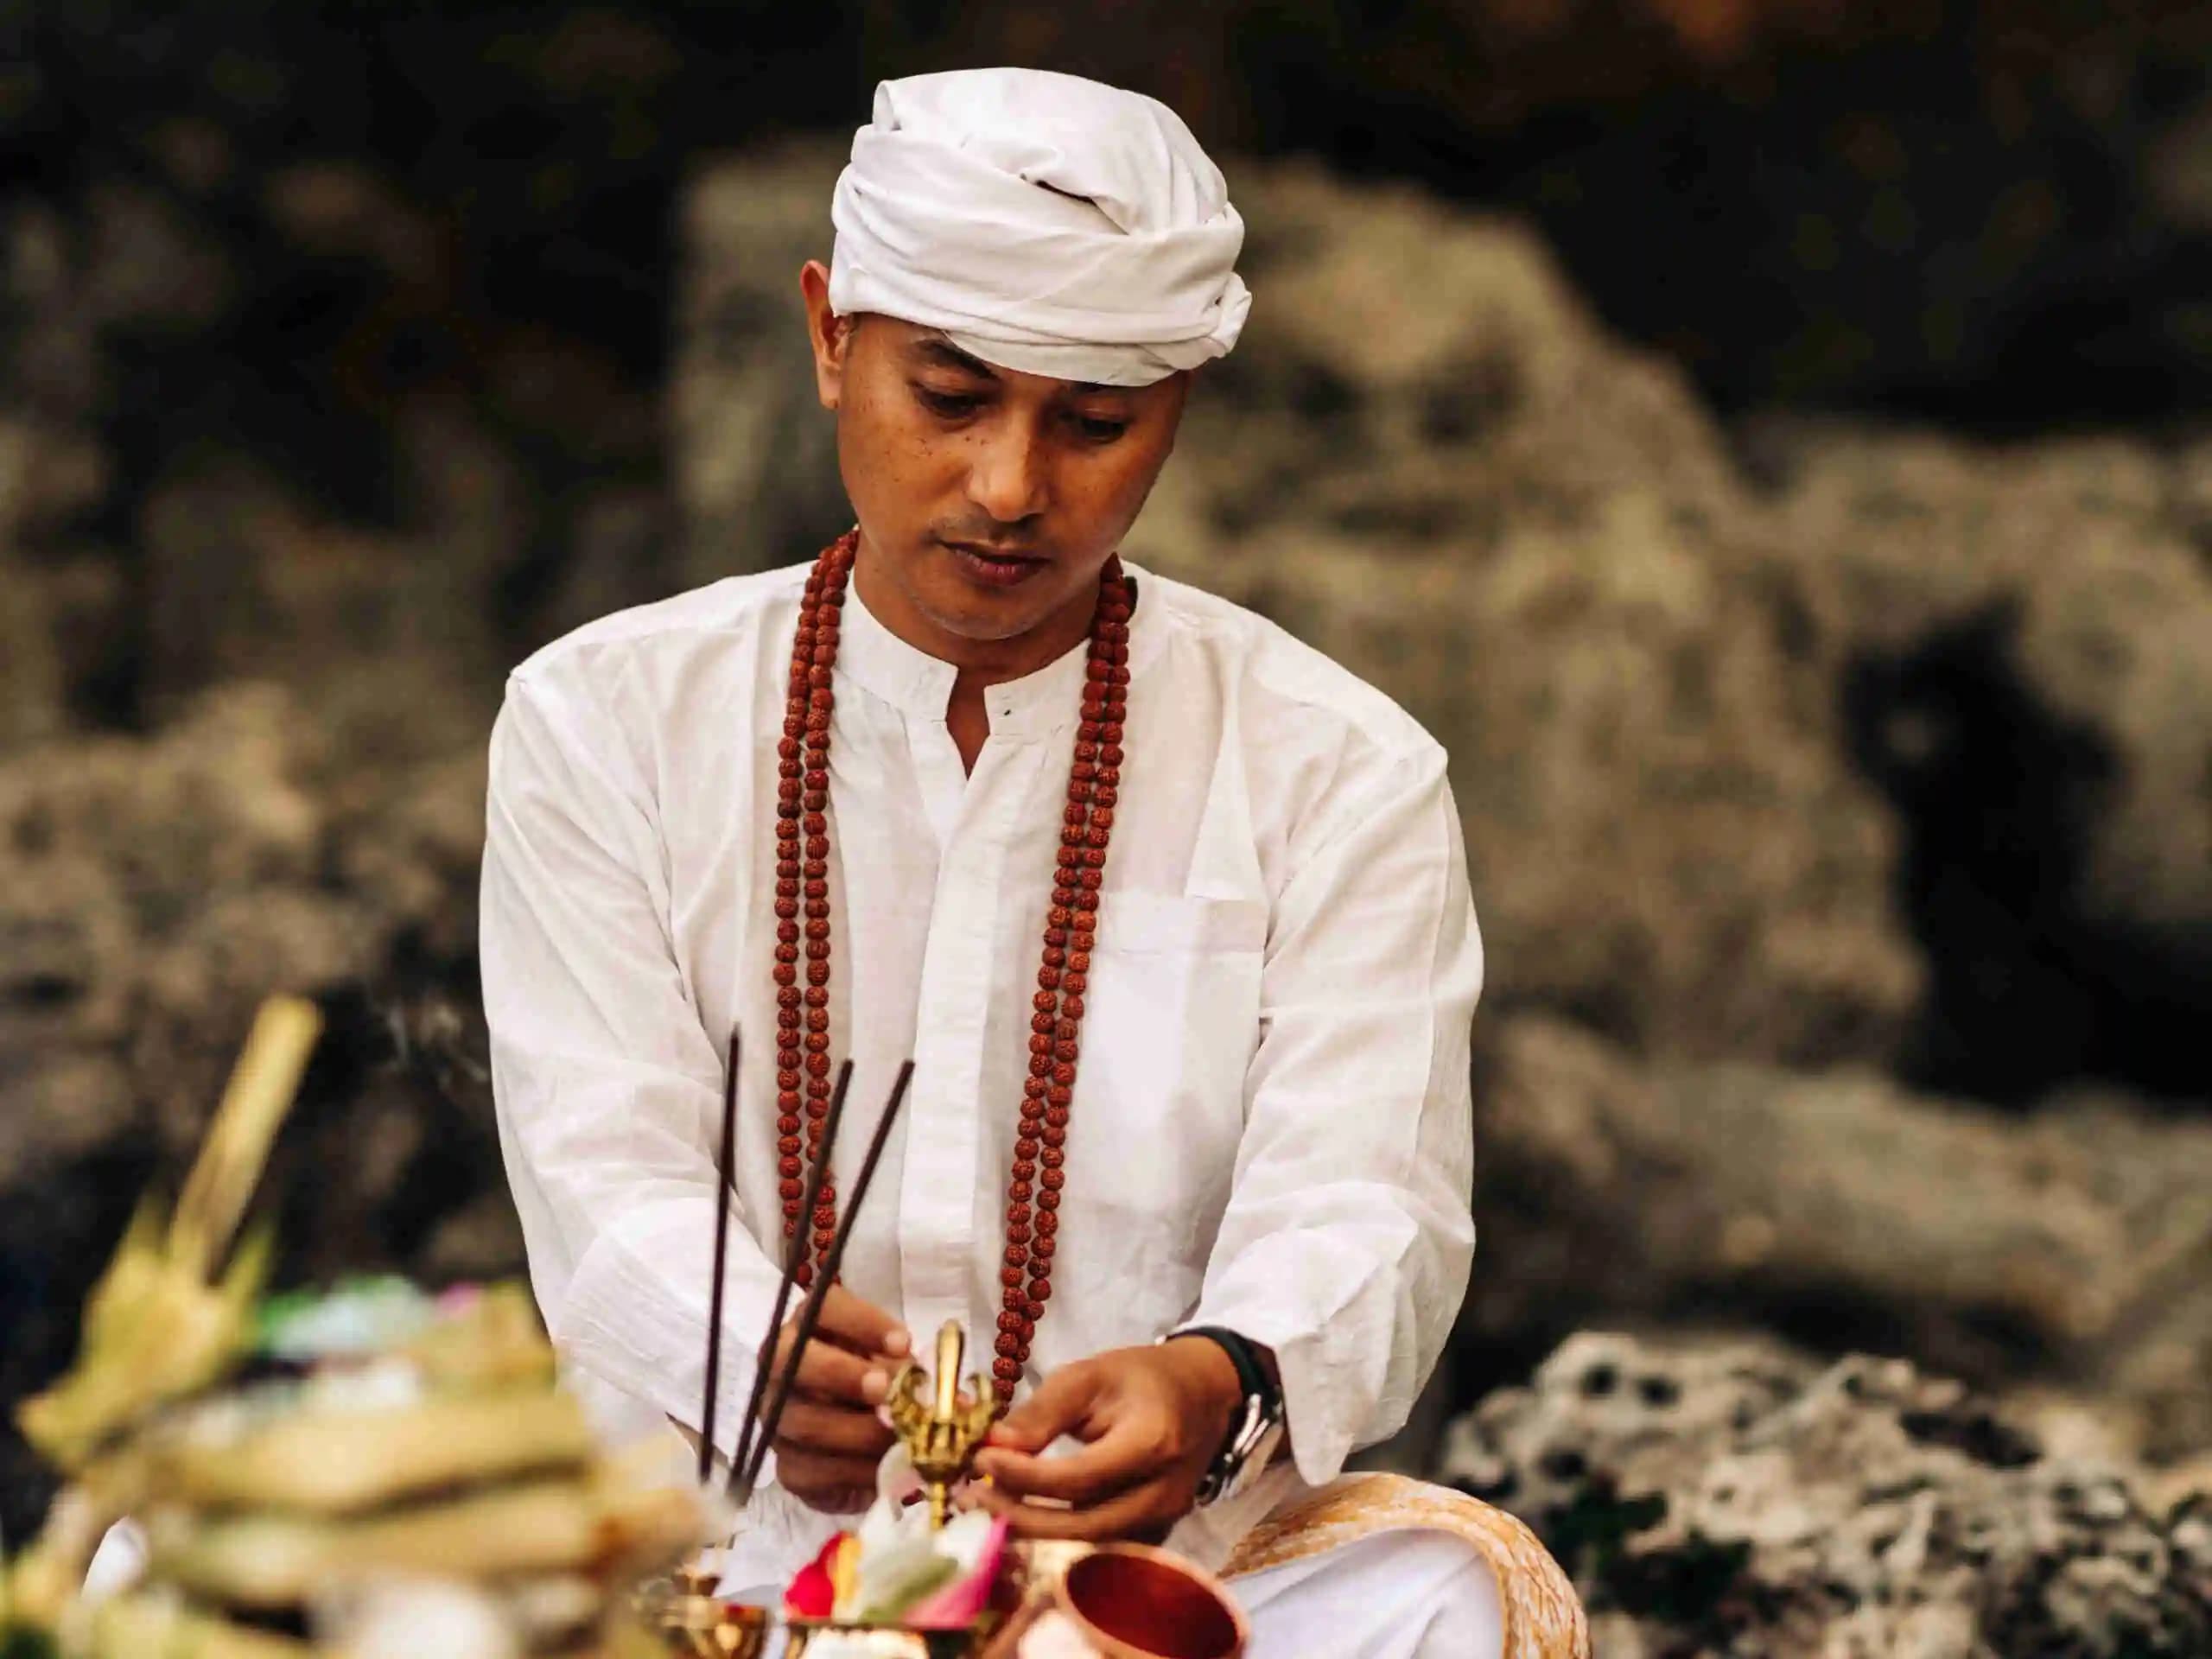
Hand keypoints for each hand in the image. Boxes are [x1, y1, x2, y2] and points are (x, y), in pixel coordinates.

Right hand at [764, 1285, 909, 1513]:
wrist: (857, 1447)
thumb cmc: (879, 1389)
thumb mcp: (898, 1371)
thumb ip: (921, 1377)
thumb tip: (959, 1404)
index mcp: (812, 1326)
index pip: (823, 1307)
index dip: (860, 1322)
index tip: (904, 1343)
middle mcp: (782, 1367)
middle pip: (793, 1360)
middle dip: (842, 1374)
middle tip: (886, 1389)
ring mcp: (777, 1418)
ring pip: (803, 1421)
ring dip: (856, 1431)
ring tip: (897, 1437)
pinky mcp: (787, 1467)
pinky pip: (811, 1470)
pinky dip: (852, 1471)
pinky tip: (883, 1468)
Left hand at [969, 1339, 1241, 1541]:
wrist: (1201, 1393)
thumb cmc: (1141, 1377)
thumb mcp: (1090, 1374)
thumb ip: (1042, 1412)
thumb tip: (992, 1445)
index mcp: (1153, 1442)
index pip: (1081, 1477)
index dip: (1026, 1476)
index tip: (982, 1458)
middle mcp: (1163, 1493)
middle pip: (1083, 1526)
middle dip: (1021, 1516)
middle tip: (972, 1495)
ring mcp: (1163, 1521)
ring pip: (1089, 1547)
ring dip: (1032, 1533)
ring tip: (987, 1507)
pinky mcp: (1154, 1534)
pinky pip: (1100, 1550)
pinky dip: (1056, 1540)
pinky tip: (1021, 1519)